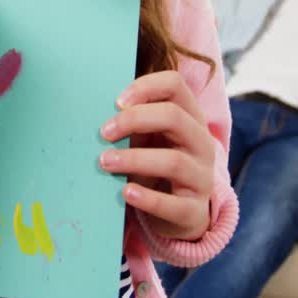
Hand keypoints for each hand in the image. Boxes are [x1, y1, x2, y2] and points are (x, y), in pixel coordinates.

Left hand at [98, 70, 213, 240]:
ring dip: (134, 159)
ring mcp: (202, 178)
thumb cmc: (157, 166)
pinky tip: (126, 193)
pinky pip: (175, 205)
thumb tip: (95, 111)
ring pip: (174, 161)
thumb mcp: (150, 139)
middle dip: (134, 120)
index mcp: (191, 118)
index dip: (145, 87)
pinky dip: (148, 198)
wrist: (180, 213)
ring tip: (105, 162)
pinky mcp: (194, 210)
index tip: (116, 102)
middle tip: (104, 133)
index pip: (175, 85)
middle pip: (174, 117)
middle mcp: (202, 143)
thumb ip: (134, 122)